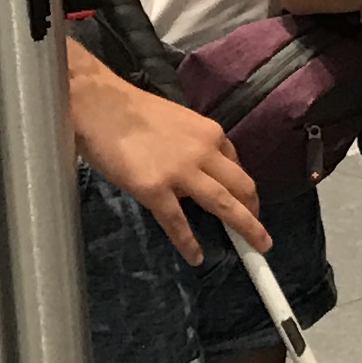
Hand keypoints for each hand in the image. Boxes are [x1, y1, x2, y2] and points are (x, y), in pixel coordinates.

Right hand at [71, 54, 269, 264]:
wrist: (100, 105)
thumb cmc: (131, 111)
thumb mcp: (177, 123)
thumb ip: (192, 147)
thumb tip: (194, 172)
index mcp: (209, 134)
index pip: (236, 165)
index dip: (245, 189)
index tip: (247, 204)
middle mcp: (204, 152)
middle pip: (242, 186)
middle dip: (255, 212)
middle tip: (261, 232)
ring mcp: (181, 172)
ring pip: (224, 204)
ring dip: (245, 227)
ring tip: (257, 246)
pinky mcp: (155, 189)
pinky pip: (178, 222)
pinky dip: (189, 243)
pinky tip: (195, 256)